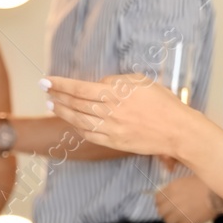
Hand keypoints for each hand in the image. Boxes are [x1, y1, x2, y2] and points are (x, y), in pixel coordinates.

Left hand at [42, 74, 188, 157]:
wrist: (177, 131)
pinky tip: (71, 121)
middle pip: (75, 104)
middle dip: (57, 96)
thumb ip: (117, 81)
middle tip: (45, 90)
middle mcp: (110, 112)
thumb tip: (100, 84)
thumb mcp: (141, 81)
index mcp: (116, 93)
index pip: (80, 88)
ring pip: (79, 120)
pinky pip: (90, 135)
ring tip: (51, 104)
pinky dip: (78, 127)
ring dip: (62, 112)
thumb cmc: (163, 103)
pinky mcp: (115, 142)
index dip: (60, 84)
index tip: (46, 79)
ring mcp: (111, 129)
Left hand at [156, 174, 219, 222]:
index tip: (168, 205)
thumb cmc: (207, 184)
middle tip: (175, 213)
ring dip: (174, 222)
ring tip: (182, 220)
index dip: (162, 203)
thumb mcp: (187, 180)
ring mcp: (180, 213)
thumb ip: (176, 188)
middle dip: (167, 213)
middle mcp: (173, 201)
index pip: (157, 199)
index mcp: (172, 189)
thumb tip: (169, 196)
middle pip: (161, 212)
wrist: (219, 192)